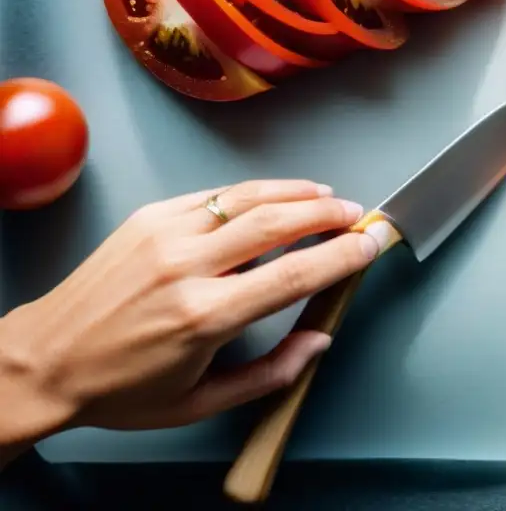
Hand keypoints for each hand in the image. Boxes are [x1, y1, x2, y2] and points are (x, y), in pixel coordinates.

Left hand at [0, 179, 382, 453]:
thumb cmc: (120, 389)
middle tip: (357, 216)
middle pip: (277, 223)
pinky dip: (252, 192)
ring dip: (295, 193)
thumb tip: (319, 339)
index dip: (342, 256)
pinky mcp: (148, 217)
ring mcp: (163, 235)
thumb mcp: (200, 403)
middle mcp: (186, 267)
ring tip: (326, 196)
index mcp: (204, 317)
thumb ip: (271, 373)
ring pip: (246, 198)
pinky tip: (274, 196)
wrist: (44, 360)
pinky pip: (212, 196)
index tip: (370, 244)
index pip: (294, 273)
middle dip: (328, 215)